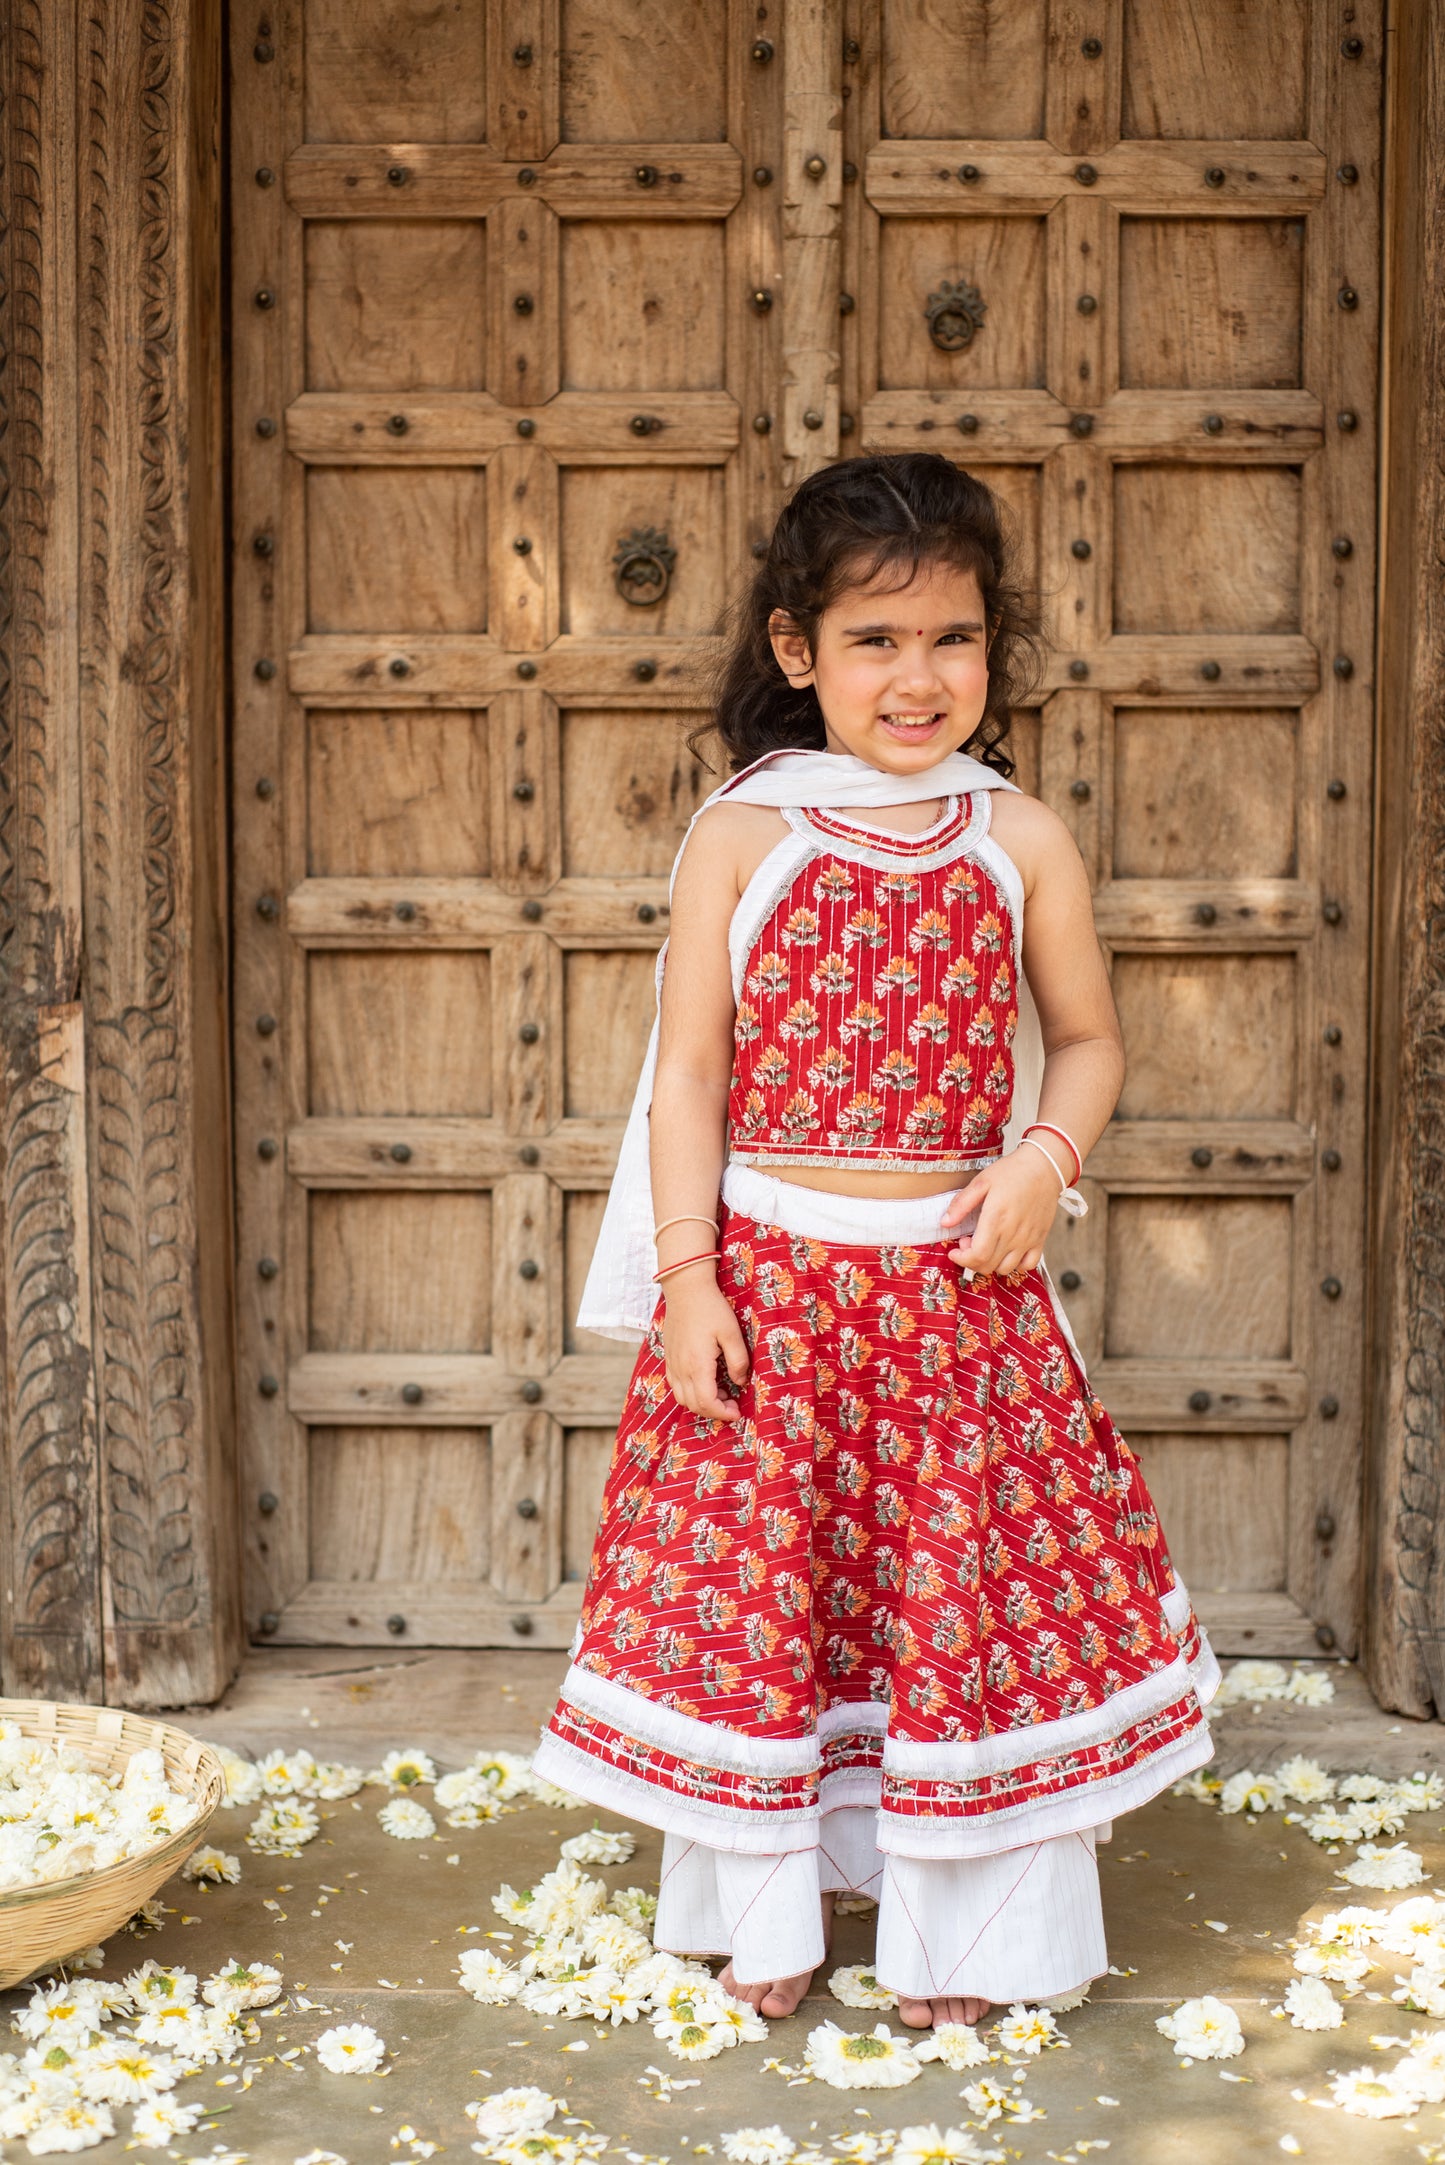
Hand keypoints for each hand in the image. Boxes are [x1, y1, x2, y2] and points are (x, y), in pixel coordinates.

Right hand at [660, 1271, 749, 1422]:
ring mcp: (672, 1363)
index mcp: (697, 1365)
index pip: (707, 1402)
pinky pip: (676, 1385)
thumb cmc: (711, 1309)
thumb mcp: (732, 1333)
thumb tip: (740, 1381)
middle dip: (714, 1411)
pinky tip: (705, 1381)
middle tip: (732, 1404)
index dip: (722, 1413)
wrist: (686, 1289)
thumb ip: (738, 1361)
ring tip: (721, 1392)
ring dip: (701, 1402)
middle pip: (693, 1404)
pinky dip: (690, 1392)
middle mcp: (681, 1368)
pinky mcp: (669, 1357)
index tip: (737, 1412)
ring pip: (682, 1397)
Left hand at [939, 1148, 1061, 1277]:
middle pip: (988, 1265)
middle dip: (971, 1260)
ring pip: (1006, 1269)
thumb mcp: (981, 1181)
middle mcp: (1013, 1233)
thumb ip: (961, 1204)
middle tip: (969, 1242)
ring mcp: (1028, 1239)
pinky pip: (1028, 1265)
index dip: (962, 1259)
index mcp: (996, 1219)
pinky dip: (1015, 1265)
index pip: (977, 1256)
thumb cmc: (1012, 1172)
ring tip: (987, 1245)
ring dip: (991, 1263)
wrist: (1044, 1166)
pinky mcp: (1040, 1239)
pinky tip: (1007, 1251)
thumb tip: (945, 1223)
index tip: (955, 1250)